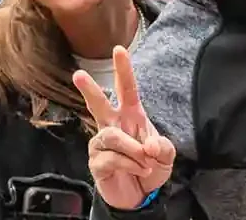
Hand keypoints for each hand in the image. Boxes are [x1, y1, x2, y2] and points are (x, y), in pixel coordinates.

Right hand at [78, 46, 175, 210]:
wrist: (140, 195)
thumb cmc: (150, 168)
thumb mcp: (166, 157)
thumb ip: (163, 148)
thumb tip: (148, 145)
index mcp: (131, 116)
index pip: (127, 90)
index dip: (123, 70)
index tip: (119, 49)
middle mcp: (113, 125)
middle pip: (99, 105)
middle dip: (90, 89)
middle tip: (79, 75)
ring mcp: (102, 143)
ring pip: (113, 137)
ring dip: (134, 151)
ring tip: (146, 163)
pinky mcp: (96, 162)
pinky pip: (112, 158)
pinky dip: (131, 165)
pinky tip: (138, 171)